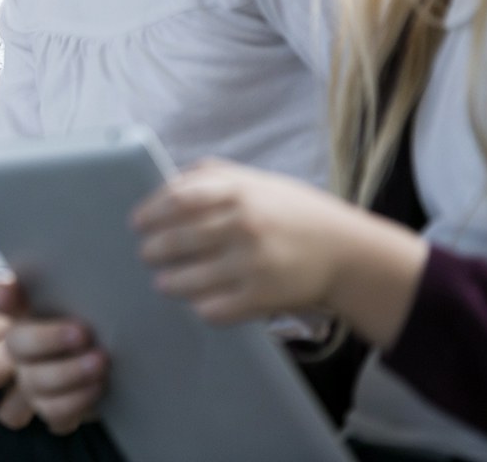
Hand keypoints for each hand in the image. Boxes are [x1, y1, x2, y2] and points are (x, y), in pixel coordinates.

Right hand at [0, 279, 105, 431]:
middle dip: (26, 356)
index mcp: (2, 324)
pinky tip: (98, 383)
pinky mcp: (57, 411)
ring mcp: (30, 389)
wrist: (126, 331)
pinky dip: (77, 400)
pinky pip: (53, 416)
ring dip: (63, 376)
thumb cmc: (79, 302)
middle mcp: (9, 360)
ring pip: (18, 400)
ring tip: (97, 359)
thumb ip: (19, 288)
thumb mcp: (51, 286)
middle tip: (59, 342)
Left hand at [134, 160, 426, 344]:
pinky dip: (199, 307)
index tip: (137, 223)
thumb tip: (165, 184)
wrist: (349, 253)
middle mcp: (243, 225)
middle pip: (176, 241)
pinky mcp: (261, 298)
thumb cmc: (295, 213)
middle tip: (147, 254)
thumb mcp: (257, 181)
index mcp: (239, 192)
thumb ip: (212, 176)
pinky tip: (198, 301)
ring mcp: (251, 264)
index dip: (150, 212)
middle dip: (153, 250)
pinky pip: (213, 309)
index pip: (176, 200)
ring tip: (164, 281)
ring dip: (168, 282)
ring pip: (188, 279)